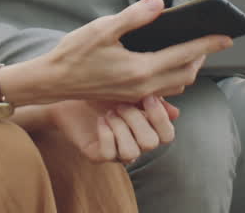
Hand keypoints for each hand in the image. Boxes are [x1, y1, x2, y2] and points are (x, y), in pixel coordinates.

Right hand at [39, 0, 232, 102]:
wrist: (53, 81)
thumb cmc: (75, 53)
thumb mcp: (103, 28)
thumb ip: (134, 16)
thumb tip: (160, 4)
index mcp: (140, 69)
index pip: (185, 55)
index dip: (208, 44)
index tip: (227, 35)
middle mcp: (143, 86)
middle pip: (187, 73)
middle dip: (203, 56)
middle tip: (212, 38)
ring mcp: (137, 94)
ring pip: (176, 84)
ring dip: (189, 67)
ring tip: (193, 47)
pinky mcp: (131, 96)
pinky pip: (162, 89)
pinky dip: (174, 76)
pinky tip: (169, 61)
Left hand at [47, 96, 178, 163]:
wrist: (69, 92)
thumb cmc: (103, 90)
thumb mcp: (130, 89)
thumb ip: (153, 98)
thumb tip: (175, 113)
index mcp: (146, 127)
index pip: (167, 135)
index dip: (160, 118)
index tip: (147, 98)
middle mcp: (135, 143)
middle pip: (151, 143)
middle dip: (136, 120)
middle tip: (121, 104)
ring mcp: (116, 151)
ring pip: (131, 152)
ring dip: (121, 128)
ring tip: (110, 113)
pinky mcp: (97, 155)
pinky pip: (109, 154)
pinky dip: (106, 134)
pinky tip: (101, 120)